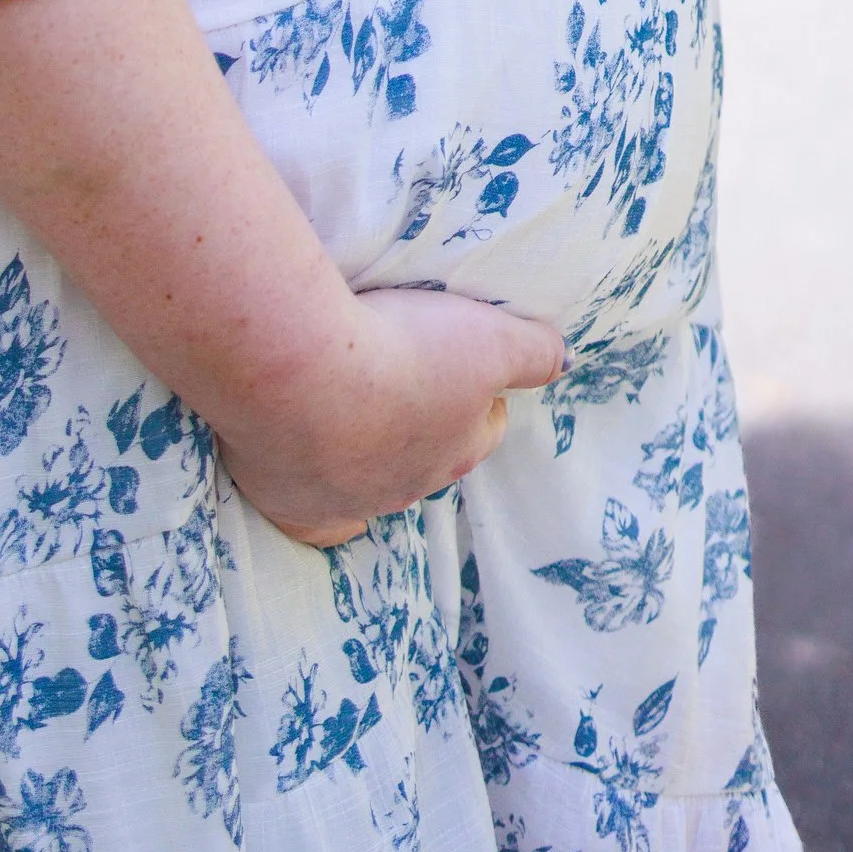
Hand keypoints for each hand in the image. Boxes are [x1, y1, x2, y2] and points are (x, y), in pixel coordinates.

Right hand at [220, 283, 564, 548]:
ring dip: (358, 448)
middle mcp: (405, 487)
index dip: (475, 394)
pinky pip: (306, 513)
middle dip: (414, 422)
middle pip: (422, 457)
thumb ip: (534, 351)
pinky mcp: (288, 502)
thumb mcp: (488, 338)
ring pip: (363, 482)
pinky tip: (297, 466)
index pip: (482, 429)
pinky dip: (306, 491)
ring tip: (336, 398)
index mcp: (455, 450)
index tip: (454, 360)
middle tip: (389, 371)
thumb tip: (564, 360)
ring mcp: (344, 500)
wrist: (300, 373)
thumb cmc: (400, 351)